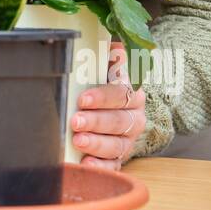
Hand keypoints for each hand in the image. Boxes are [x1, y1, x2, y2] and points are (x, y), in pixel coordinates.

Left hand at [70, 41, 145, 169]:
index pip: (121, 93)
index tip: (83, 99)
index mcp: (132, 93)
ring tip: (78, 141)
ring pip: (117, 145)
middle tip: (76, 122)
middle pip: (119, 121)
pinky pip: (114, 165)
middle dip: (96, 122)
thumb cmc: (102, 85)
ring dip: (97, 144)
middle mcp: (134, 117)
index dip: (103, 97)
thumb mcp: (105, 68)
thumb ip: (109, 55)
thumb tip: (113, 42)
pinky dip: (102, 167)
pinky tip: (87, 164)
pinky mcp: (119, 158)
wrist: (114, 110)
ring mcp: (128, 140)